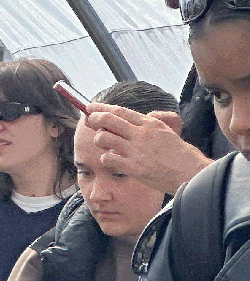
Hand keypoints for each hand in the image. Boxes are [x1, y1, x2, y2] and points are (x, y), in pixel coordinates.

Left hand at [81, 103, 208, 195]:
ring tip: (105, 145)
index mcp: (150, 124)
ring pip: (103, 138)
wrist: (191, 173)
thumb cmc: (180, 154)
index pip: (120, 111)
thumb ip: (150, 123)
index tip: (90, 107)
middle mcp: (141, 134)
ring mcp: (136, 150)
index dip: (101, 108)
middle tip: (88, 121)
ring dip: (99, 140)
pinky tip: (112, 160)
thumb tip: (136, 117)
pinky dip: (106, 158)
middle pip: (107, 120)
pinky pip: (108, 158)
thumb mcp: (167, 132)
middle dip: (94, 119)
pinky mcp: (133, 167)